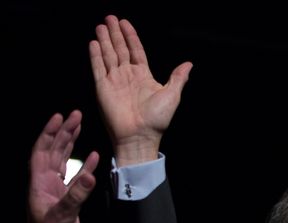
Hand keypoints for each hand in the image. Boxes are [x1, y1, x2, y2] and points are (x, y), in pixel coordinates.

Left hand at [25, 110, 98, 222]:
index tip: (59, 117)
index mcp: (39, 185)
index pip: (42, 152)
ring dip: (71, 144)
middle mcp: (46, 185)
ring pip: (64, 161)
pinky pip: (77, 178)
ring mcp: (58, 192)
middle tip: (75, 115)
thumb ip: (76, 196)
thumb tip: (89, 173)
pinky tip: (92, 157)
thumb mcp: (61, 217)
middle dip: (63, 133)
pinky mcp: (70, 201)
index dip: (49, 134)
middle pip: (53, 152)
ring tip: (79, 127)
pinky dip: (84, 166)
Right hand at [89, 15, 192, 165]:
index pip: (136, 51)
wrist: (140, 135)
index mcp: (144, 76)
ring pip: (108, 55)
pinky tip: (94, 42)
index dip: (130, 36)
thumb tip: (189, 64)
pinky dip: (95, 55)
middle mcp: (128, 76)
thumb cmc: (157, 119)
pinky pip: (98, 67)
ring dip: (104, 40)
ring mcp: (115, 81)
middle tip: (110, 18)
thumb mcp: (172, 95)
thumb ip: (178, 78)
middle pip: (120, 49)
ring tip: (101, 25)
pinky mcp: (103, 88)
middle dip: (115, 34)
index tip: (125, 23)